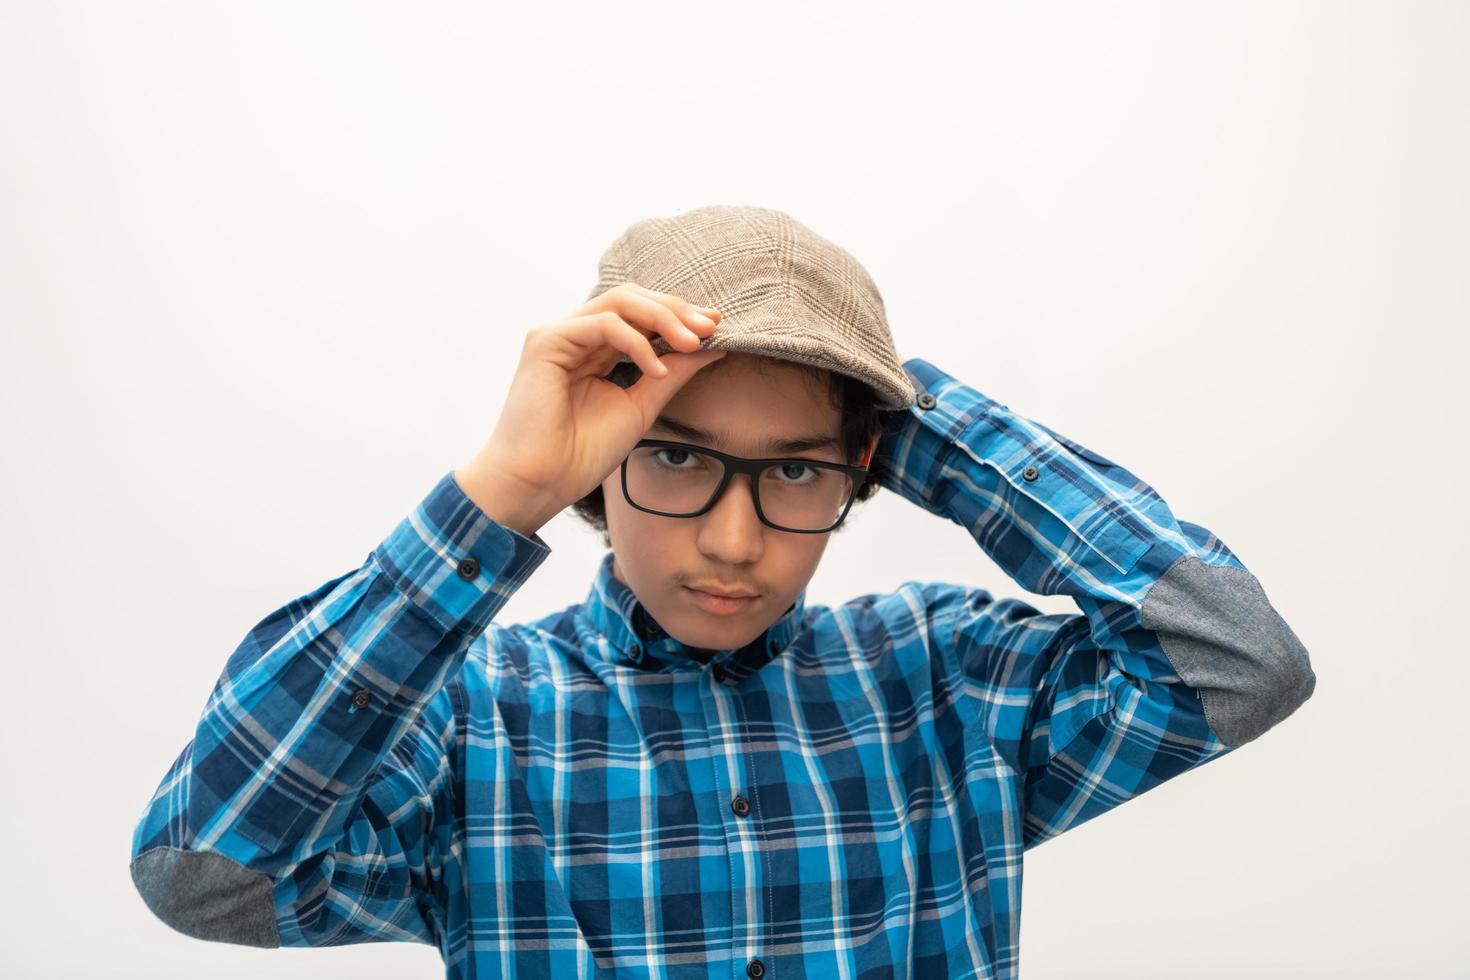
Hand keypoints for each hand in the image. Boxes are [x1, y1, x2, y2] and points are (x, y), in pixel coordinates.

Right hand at [455, 283, 726, 534]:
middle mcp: (576, 335)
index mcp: (595, 349)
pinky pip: (603, 324)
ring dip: (663, 318)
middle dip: (676, 310)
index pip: (640, 314)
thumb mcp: (641, 406)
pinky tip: (657, 370)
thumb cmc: (581, 453)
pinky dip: (637, 342)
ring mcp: (559, 335)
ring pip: (620, 301)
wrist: (540, 482)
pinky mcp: (546, 341)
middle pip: (632, 298)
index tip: (717, 328)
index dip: (679, 315)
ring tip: (693, 342)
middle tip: (711, 327)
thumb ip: (674, 373)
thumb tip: (713, 345)